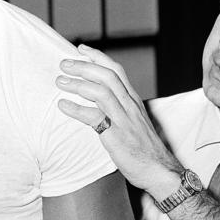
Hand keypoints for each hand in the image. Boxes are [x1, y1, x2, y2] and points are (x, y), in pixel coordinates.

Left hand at [56, 45, 182, 198]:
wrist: (160, 171)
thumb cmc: (144, 148)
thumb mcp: (134, 121)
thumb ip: (119, 108)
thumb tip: (97, 99)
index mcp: (133, 100)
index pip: (116, 70)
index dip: (97, 56)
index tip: (80, 48)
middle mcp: (130, 105)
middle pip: (107, 76)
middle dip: (84, 66)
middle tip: (64, 64)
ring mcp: (124, 120)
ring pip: (101, 92)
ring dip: (78, 84)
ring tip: (60, 82)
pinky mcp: (117, 136)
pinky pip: (94, 118)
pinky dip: (76, 109)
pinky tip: (63, 106)